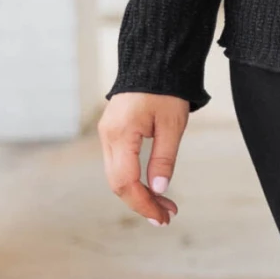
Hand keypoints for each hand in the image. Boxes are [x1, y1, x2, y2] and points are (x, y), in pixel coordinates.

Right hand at [99, 92, 189, 225]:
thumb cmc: (165, 89)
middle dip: (141, 203)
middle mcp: (108, 136)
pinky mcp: (113, 133)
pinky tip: (152, 188)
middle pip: (117, 183)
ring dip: (138, 194)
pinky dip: (134, 180)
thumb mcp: (172, 125)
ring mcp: (107, 134)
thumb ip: (164, 158)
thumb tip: (160, 189)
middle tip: (167, 216)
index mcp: (120, 133)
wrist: (154, 60)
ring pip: (116, 176)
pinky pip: (118, 164)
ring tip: (165, 205)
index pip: (126, 181)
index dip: (143, 204)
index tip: (162, 217)